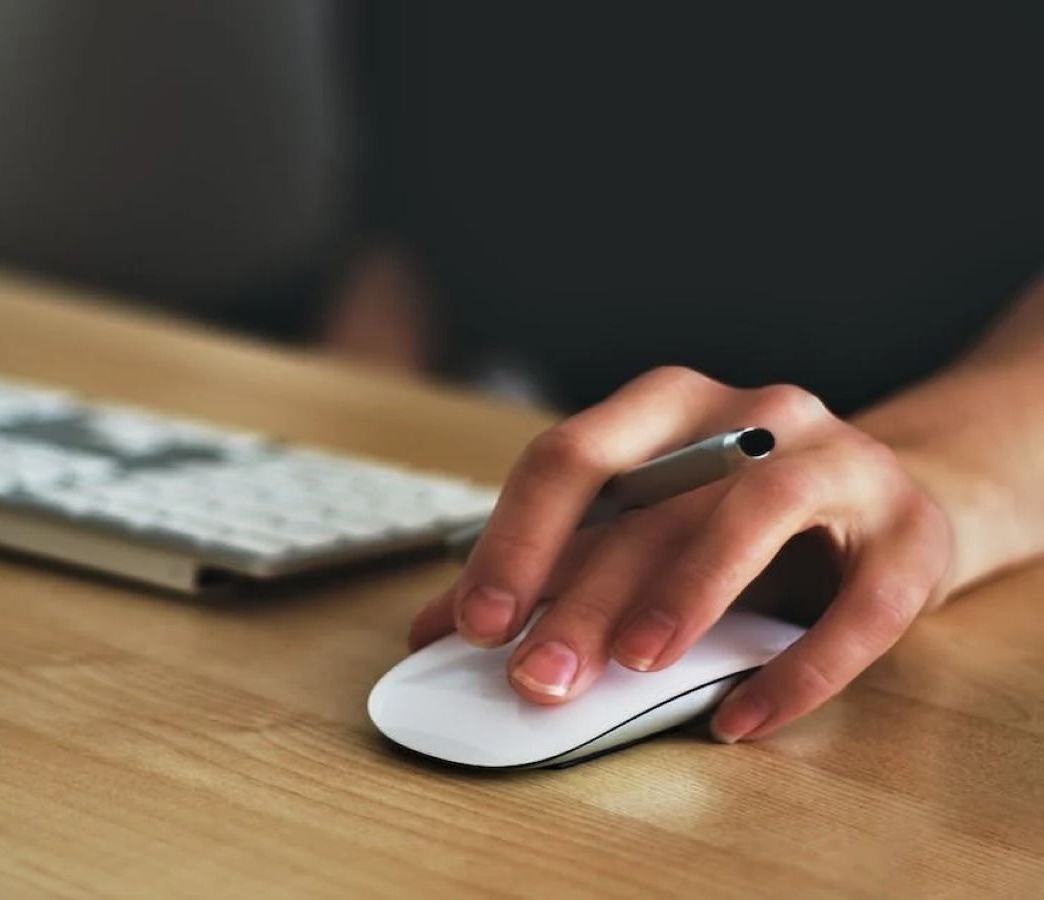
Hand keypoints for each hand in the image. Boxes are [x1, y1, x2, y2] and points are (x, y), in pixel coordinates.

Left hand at [408, 366, 952, 741]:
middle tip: (536, 677)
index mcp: (666, 405)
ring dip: (689, 592)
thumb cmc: (736, 517)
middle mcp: (752, 413)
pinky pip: (863, 605)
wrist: (888, 501)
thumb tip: (434, 630)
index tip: (473, 622)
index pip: (571, 456)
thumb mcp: (641, 526)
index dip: (516, 539)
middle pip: (653, 500)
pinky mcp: (911, 533)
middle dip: (584, 595)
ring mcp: (840, 462)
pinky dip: (801, 669)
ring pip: (759, 512)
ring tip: (635, 668)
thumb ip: (550, 568)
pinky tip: (740, 720)